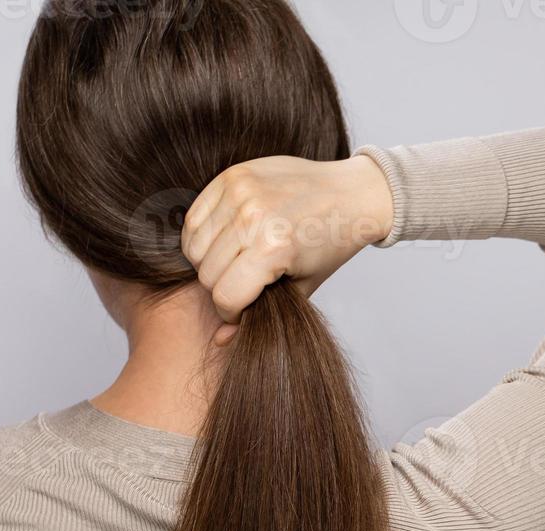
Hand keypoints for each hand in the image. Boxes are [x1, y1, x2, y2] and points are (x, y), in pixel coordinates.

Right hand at [180, 154, 393, 329]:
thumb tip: (220, 340)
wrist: (350, 194)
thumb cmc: (329, 244)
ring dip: (208, 261)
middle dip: (220, 287)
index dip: (230, 312)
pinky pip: (194, 218)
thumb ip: (259, 314)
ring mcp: (240, 192)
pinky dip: (201, 235)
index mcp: (274, 248)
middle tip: (240, 284)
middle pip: (206, 273)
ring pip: (194, 247)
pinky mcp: (232, 176)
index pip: (224, 296)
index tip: (241, 310)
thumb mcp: (302, 287)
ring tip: (232, 262)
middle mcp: (253, 217)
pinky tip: (223, 241)